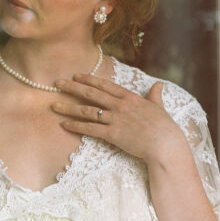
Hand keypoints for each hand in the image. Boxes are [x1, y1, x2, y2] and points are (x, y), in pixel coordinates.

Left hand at [52, 75, 185, 165]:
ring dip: (68, 107)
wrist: (165, 144)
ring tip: (54, 105)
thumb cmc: (164, 127)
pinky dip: (76, 126)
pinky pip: (90, 129)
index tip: (76, 75)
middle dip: (72, 87)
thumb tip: (158, 85)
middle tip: (57, 83)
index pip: (105, 85)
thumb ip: (155, 95)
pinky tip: (64, 124)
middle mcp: (120, 106)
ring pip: (87, 111)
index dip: (89, 79)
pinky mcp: (112, 134)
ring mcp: (115, 120)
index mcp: (130, 97)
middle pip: (91, 94)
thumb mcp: (159, 107)